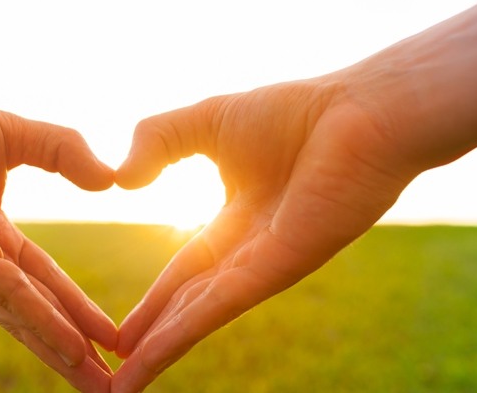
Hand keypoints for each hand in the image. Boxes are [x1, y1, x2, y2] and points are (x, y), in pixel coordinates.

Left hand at [0, 81, 116, 391]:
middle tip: (105, 386)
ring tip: (95, 384)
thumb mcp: (15, 135)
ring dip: (60, 348)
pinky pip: (3, 290)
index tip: (107, 335)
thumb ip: (63, 152)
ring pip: (20, 313)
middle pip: (32, 310)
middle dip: (70, 348)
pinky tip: (67, 346)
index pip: (38, 277)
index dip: (73, 306)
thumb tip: (108, 179)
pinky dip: (38, 320)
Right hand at [111, 77, 418, 391]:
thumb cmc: (297, 112)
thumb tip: (119, 181)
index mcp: (238, 222)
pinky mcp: (278, 269)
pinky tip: (149, 356)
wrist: (362, 112)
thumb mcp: (203, 121)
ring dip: (157, 352)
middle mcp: (251, 253)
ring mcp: (264, 266)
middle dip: (150, 341)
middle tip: (114, 376)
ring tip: (121, 387)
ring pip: (198, 316)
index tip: (123, 334)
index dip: (154, 303)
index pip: (186, 272)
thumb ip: (157, 140)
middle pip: (188, 306)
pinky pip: (217, 305)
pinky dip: (179, 334)